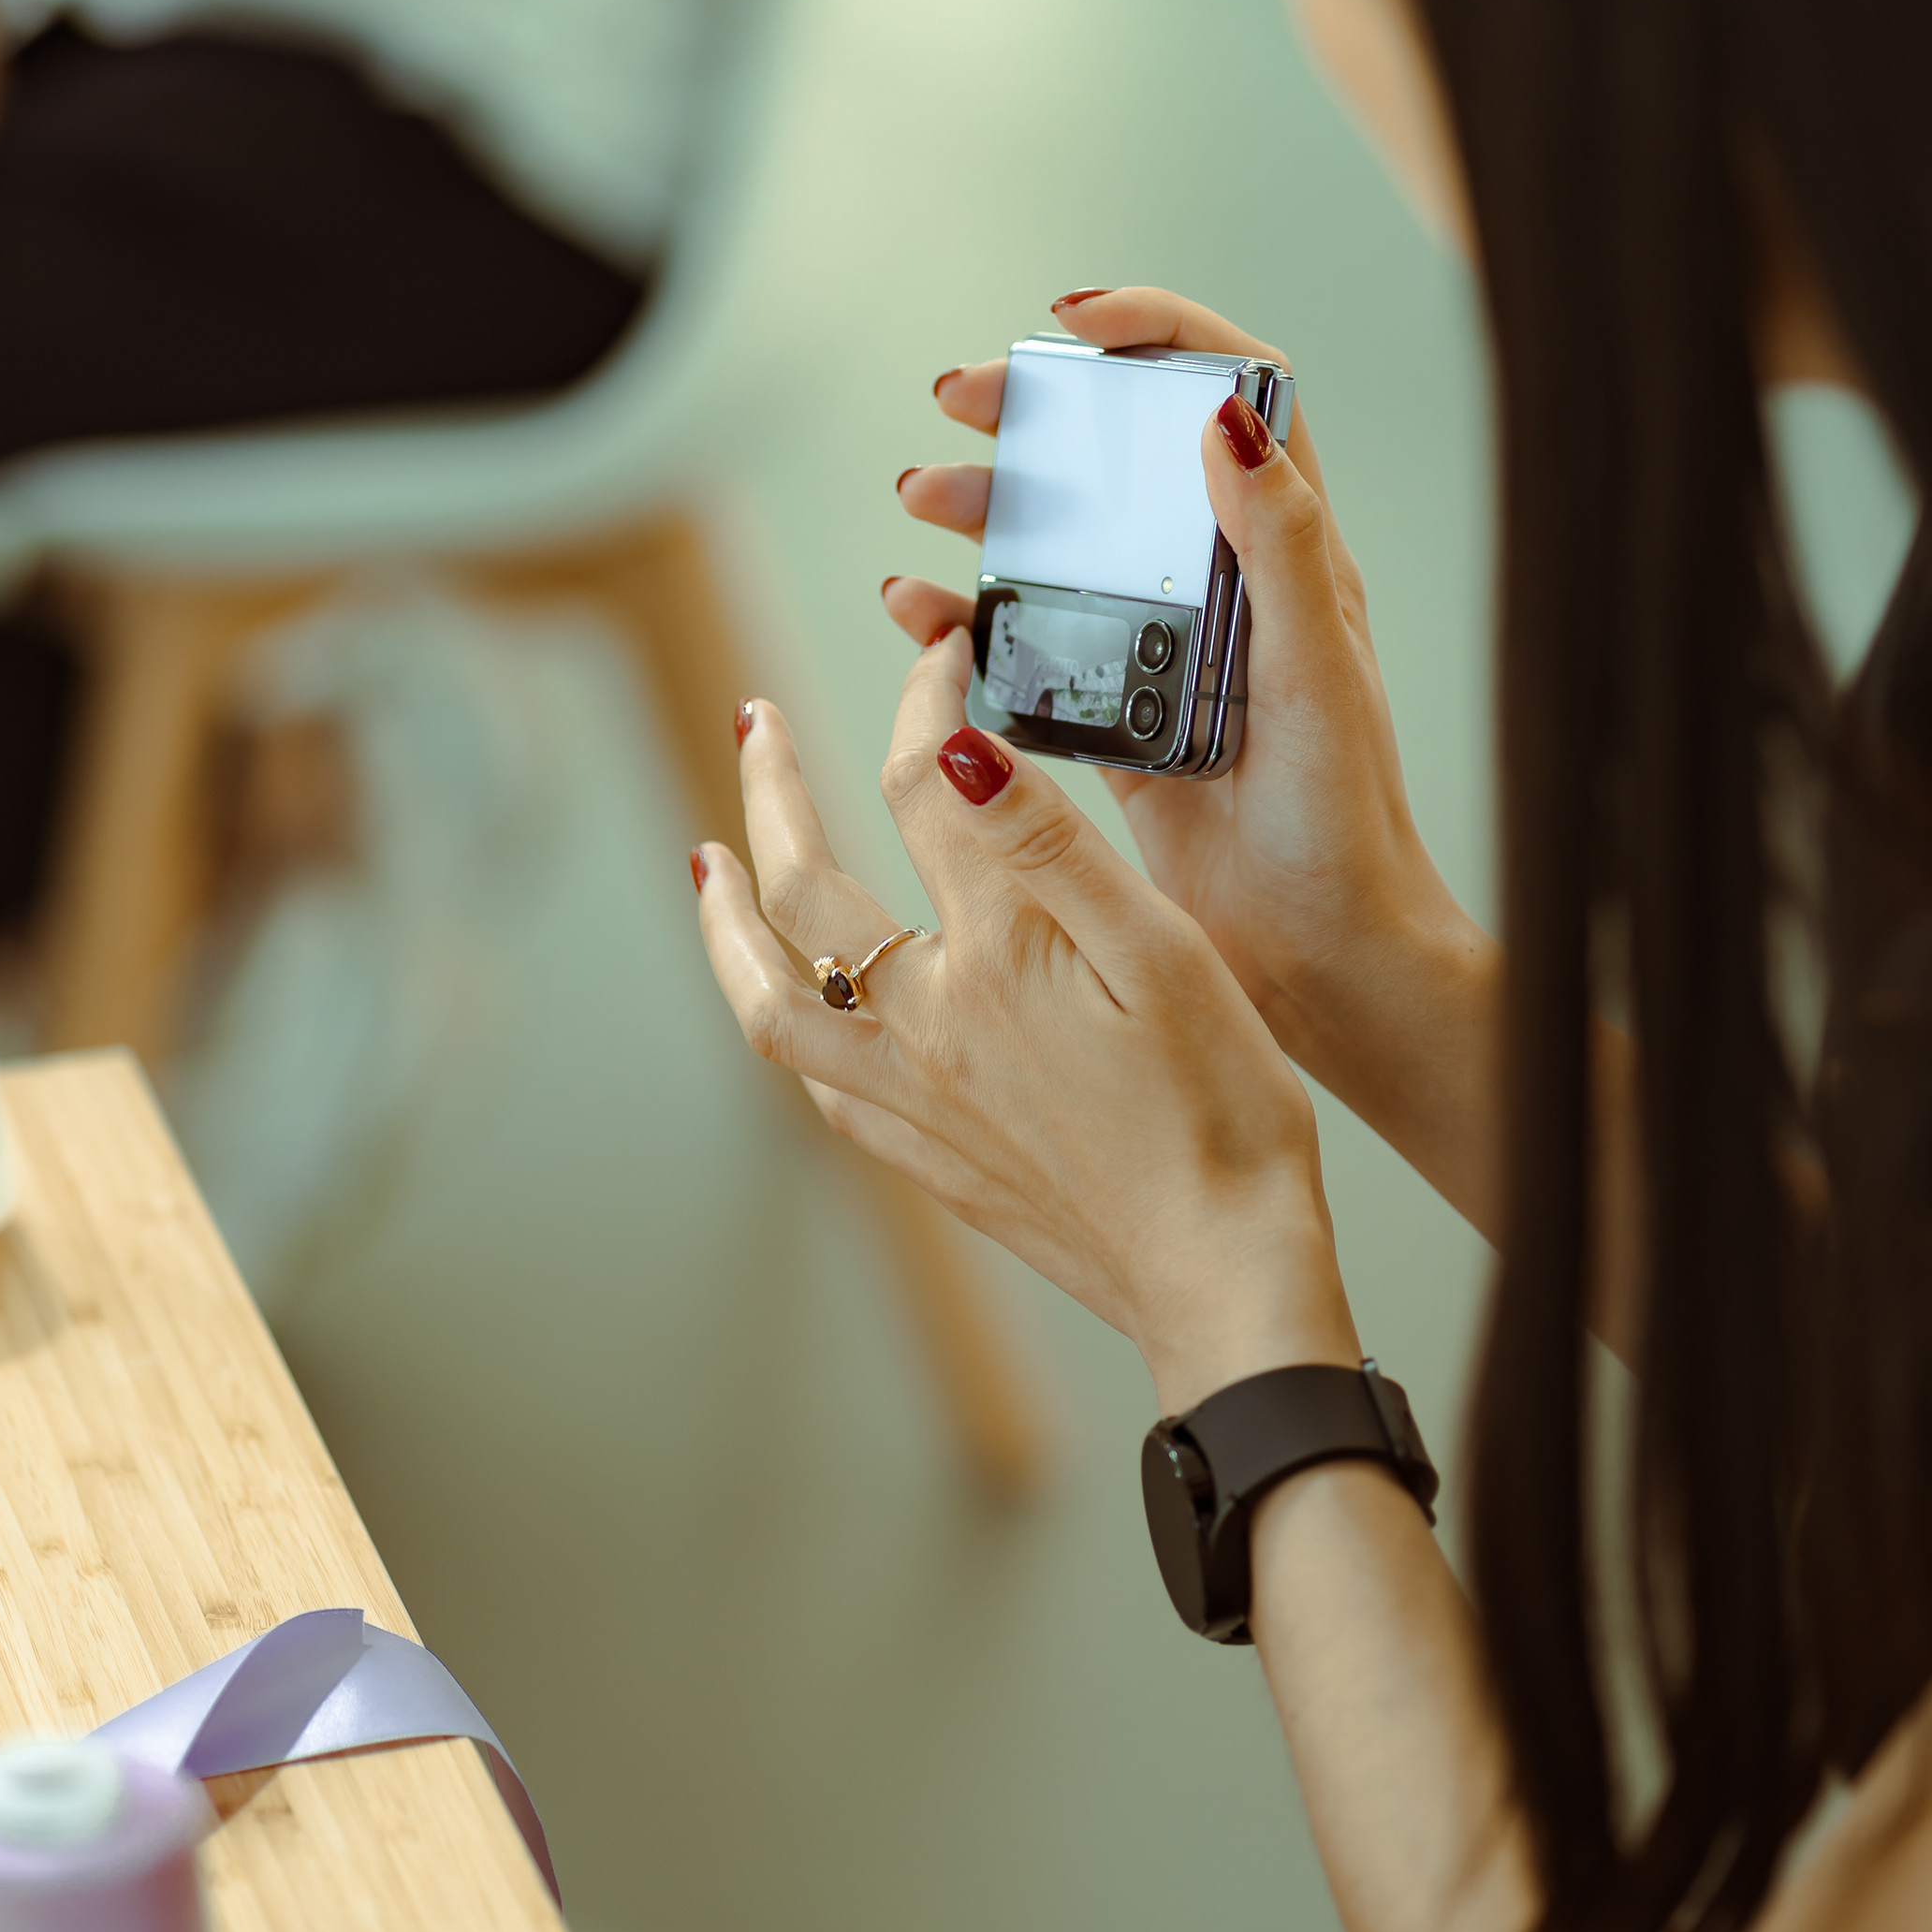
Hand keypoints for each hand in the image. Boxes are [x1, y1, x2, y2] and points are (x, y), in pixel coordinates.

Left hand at [692, 642, 1361, 1414]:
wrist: (1223, 1278)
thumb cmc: (1223, 1117)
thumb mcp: (1165, 956)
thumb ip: (1052, 846)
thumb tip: (953, 752)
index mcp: (992, 957)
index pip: (920, 789)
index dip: (921, 699)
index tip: (942, 654)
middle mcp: (925, 1027)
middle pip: (804, 890)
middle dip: (772, 793)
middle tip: (755, 720)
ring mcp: (915, 1100)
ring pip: (771, 1002)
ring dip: (727, 923)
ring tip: (707, 868)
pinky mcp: (930, 1158)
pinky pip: (815, 1082)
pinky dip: (779, 1021)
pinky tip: (789, 1005)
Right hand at [890, 288, 1488, 1115]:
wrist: (1322, 959)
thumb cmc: (1345, 824)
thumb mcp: (1317, 675)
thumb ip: (1280, 547)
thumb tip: (1227, 418)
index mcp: (1288, 554)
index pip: (1238, 393)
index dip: (1162, 335)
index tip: (1074, 323)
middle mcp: (1225, 587)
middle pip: (1124, 457)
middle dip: (1039, 413)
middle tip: (958, 401)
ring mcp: (1165, 652)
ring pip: (1064, 545)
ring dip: (988, 510)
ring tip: (920, 501)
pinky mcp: (1117, 722)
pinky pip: (1030, 649)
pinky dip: (965, 621)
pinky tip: (914, 610)